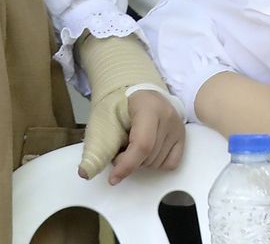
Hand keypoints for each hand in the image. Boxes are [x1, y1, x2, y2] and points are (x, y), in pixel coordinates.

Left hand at [74, 32, 174, 181]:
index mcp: (148, 108)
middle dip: (130, 163)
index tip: (113, 178)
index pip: (142, 144)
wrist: (140, 91)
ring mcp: (178, 127)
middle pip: (149, 157)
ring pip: (158, 163)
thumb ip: (98, 145)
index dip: (127, 165)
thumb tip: (85, 173)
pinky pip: (171, 163)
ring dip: (141, 163)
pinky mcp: (183, 136)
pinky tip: (147, 153)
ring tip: (132, 148)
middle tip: (119, 152)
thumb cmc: (121, 104)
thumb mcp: (105, 118)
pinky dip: (156, 164)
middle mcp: (168, 117)